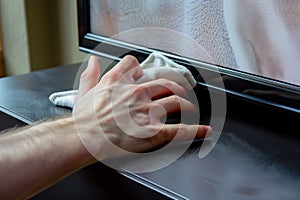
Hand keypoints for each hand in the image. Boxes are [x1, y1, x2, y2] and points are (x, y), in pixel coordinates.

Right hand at [73, 55, 211, 159]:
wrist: (82, 139)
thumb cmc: (83, 120)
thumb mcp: (83, 92)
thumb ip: (90, 74)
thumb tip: (94, 61)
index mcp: (119, 83)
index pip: (133, 64)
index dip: (138, 68)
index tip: (141, 74)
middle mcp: (136, 93)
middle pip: (163, 82)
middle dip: (174, 86)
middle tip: (178, 92)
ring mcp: (146, 111)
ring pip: (174, 101)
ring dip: (185, 104)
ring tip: (189, 108)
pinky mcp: (153, 131)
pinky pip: (179, 129)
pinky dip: (195, 130)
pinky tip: (204, 130)